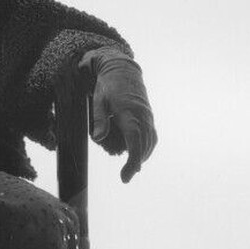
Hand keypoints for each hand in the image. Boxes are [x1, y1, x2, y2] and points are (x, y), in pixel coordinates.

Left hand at [78, 47, 156, 182]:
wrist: (123, 70)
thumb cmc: (108, 86)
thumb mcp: (98, 100)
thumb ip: (99, 119)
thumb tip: (97, 138)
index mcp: (130, 113)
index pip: (135, 142)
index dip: (133, 161)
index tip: (126, 176)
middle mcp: (143, 116)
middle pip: (144, 145)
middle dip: (136, 163)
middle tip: (124, 178)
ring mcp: (148, 116)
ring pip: (150, 142)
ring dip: (142, 156)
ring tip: (130, 170)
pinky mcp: (149, 116)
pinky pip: (152, 136)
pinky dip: (147, 147)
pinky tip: (139, 155)